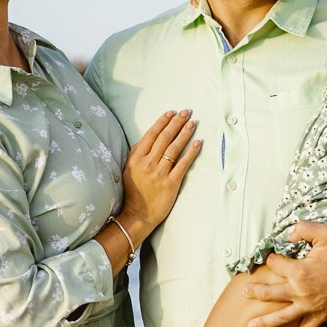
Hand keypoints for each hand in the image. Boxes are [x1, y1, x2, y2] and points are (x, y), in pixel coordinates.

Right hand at [117, 110, 200, 240]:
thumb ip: (137, 153)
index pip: (151, 135)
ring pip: (174, 149)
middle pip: (164, 138)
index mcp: (136, 159)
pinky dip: (191, 152)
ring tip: (192, 123)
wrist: (138, 213)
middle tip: (186, 112)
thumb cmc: (133, 191)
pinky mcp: (171, 183)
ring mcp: (159, 174)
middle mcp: (148, 164)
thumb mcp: (129, 169)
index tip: (171, 113)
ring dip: (184, 134)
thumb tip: (148, 137)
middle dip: (176, 123)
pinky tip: (197, 143)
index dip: (162, 122)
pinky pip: (183, 164)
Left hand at [241, 221, 326, 326]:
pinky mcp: (322, 315)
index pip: (274, 264)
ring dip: (264, 322)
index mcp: (299, 271)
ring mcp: (310, 306)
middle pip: (269, 293)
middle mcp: (300, 291)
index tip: (270, 255)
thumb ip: (303, 229)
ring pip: (281, 317)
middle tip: (243, 292)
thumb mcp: (326, 232)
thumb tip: (287, 235)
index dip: (271, 257)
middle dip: (254, 292)